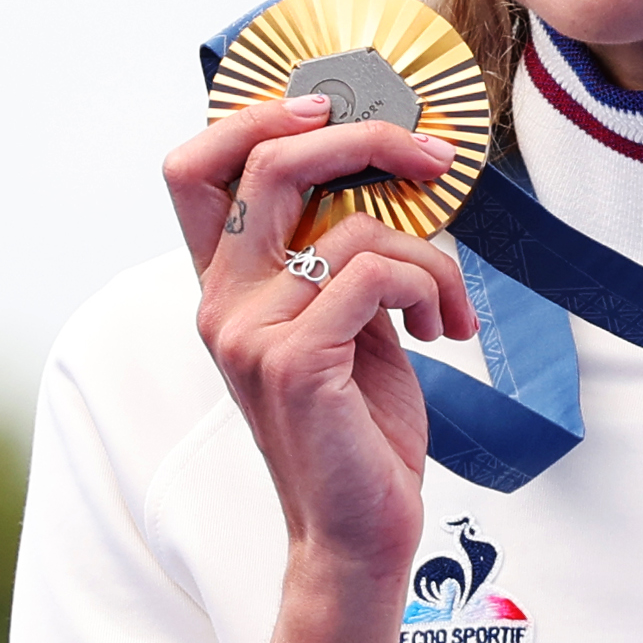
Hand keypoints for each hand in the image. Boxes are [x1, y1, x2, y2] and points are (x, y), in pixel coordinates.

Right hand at [167, 97, 478, 585]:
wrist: (359, 531)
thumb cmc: (359, 429)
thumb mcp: (348, 325)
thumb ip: (340, 256)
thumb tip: (389, 173)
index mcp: (224, 287)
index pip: (195, 169)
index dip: (253, 117)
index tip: (328, 110)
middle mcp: (220, 303)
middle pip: (270, 162)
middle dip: (366, 139)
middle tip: (433, 158)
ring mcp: (248, 333)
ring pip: (353, 227)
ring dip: (428, 256)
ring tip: (448, 306)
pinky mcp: (294, 362)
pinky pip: (374, 275)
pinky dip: (427, 288)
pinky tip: (442, 330)